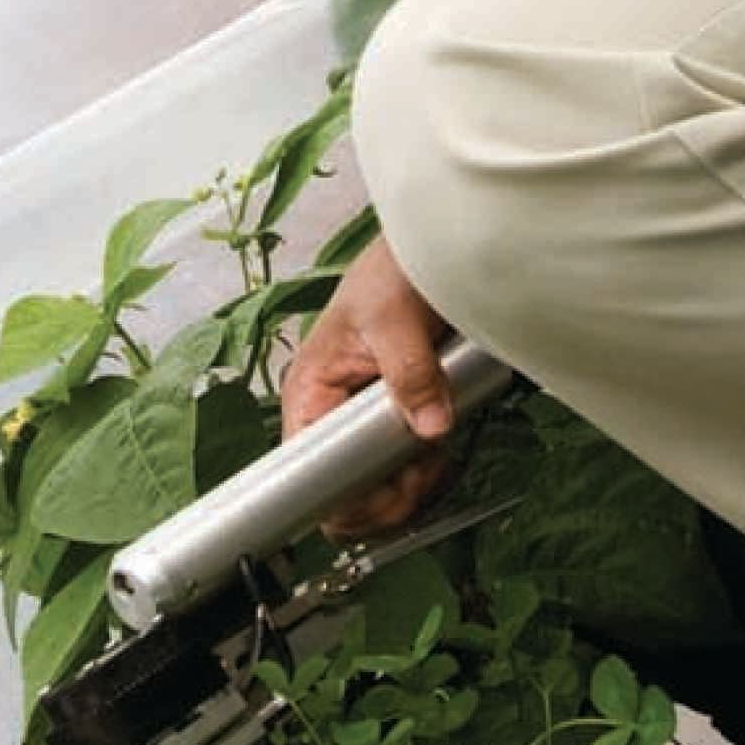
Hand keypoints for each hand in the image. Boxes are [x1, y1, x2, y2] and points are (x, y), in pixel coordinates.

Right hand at [282, 233, 457, 539]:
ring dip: (412, 485)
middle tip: (421, 469)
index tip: (384, 490)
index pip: (304, 471)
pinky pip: (404, 470)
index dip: (343, 495)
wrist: (433, 249)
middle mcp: (331, 413)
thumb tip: (428, 427)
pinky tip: (439, 451)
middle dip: (387, 494)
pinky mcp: (396, 421)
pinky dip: (427, 471)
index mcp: (311, 391)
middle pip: (343, 492)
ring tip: (433, 455)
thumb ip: (410, 372)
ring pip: (377, 489)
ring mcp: (364, 421)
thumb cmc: (393, 271)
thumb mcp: (395, 316)